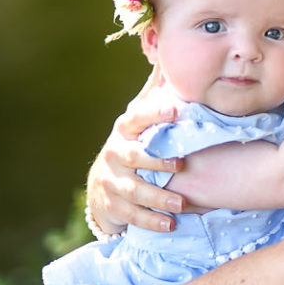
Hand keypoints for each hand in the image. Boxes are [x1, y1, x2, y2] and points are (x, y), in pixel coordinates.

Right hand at [87, 66, 182, 233]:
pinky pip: (132, 215)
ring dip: (158, 198)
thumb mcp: (139, 120)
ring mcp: (112, 181)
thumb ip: (153, 94)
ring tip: (181, 204)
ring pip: (134, 190)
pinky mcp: (113, 205)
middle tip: (181, 165)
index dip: (155, 113)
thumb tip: (166, 60)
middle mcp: (115, 154)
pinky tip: (170, 225)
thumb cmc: (132, 145)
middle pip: (134, 157)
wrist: (102, 185)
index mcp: (125, 130)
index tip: (176, 110)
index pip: (137, 118)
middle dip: (156, 162)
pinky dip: (151, 221)